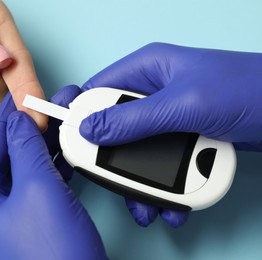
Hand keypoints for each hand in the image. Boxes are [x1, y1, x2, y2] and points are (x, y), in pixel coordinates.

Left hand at [0, 86, 106, 259]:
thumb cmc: (53, 250)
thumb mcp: (37, 188)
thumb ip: (26, 146)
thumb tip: (20, 116)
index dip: (11, 113)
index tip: (26, 89)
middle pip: (12, 151)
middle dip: (34, 126)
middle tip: (52, 100)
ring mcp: (15, 211)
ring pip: (30, 164)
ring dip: (48, 142)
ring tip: (66, 116)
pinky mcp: (38, 216)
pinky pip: (43, 179)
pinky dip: (57, 162)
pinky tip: (69, 146)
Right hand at [78, 42, 261, 226]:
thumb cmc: (247, 91)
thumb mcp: (183, 104)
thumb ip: (133, 119)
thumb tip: (87, 129)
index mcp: (146, 69)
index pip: (96, 90)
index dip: (77, 115)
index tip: (66, 144)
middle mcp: (152, 92)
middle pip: (114, 127)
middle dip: (111, 161)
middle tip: (111, 186)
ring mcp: (167, 116)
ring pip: (136, 150)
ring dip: (139, 182)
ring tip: (147, 208)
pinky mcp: (182, 137)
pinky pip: (160, 162)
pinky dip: (163, 186)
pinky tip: (172, 205)